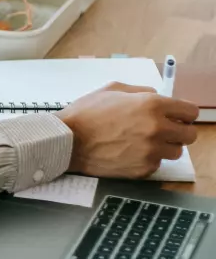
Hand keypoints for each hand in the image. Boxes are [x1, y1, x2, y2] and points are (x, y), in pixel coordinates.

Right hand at [57, 82, 198, 177]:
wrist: (67, 141)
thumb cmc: (85, 113)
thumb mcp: (111, 90)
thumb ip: (140, 91)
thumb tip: (158, 95)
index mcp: (151, 105)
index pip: (190, 111)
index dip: (184, 113)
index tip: (178, 116)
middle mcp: (156, 128)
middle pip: (190, 134)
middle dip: (179, 131)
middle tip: (164, 130)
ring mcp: (151, 151)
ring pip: (176, 151)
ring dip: (164, 146)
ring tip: (143, 142)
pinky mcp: (144, 169)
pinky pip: (157, 164)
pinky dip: (147, 159)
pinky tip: (129, 152)